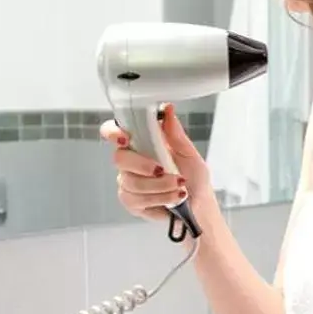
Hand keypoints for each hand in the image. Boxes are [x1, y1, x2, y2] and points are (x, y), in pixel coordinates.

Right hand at [101, 105, 209, 222]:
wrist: (199, 204)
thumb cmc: (193, 177)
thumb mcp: (189, 153)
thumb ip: (175, 133)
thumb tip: (168, 109)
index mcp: (140, 144)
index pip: (114, 132)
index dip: (113, 133)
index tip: (125, 138)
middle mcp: (130, 162)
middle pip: (119, 159)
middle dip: (143, 165)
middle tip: (163, 169)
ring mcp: (128, 183)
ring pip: (131, 182)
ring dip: (159, 185)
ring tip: (179, 186)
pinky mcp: (132, 203)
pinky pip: (136, 200)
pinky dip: (160, 198)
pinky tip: (173, 198)